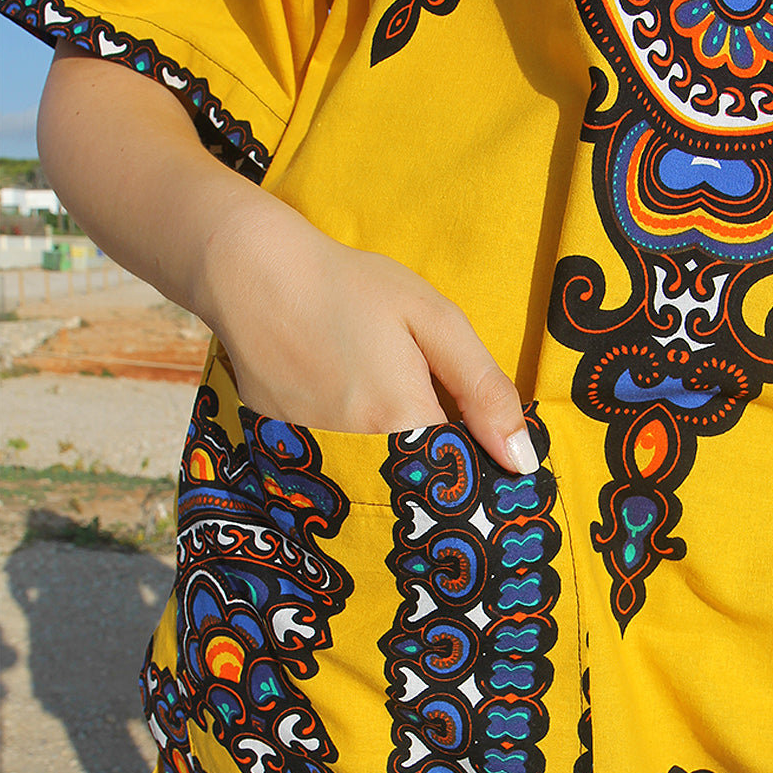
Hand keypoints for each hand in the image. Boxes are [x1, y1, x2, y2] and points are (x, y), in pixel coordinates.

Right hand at [199, 194, 538, 472]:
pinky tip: (352, 413)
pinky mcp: (290, 461)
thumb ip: (484, 391)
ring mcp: (319, 465)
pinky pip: (344, 480)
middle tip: (432, 419)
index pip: (465, 482)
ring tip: (387, 408)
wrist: (251, 277)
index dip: (482, 471)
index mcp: (404, 424)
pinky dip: (361, 463)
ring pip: (384, 492)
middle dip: (442, 476)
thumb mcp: (434, 320)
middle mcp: (361, 458)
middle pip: (423, 495)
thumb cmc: (350, 288)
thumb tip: (521, 461)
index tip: (486, 455)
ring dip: (401, 470)